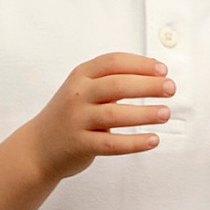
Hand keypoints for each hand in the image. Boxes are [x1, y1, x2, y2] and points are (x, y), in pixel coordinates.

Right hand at [32, 55, 172, 180]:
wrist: (38, 147)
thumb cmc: (70, 115)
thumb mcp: (84, 89)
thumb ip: (112, 80)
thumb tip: (154, 72)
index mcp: (81, 75)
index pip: (113, 62)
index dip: (141, 64)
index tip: (163, 70)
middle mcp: (77, 94)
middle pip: (117, 84)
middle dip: (148, 85)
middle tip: (171, 88)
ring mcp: (77, 119)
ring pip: (115, 114)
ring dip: (144, 113)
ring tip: (166, 113)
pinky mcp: (79, 144)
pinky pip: (112, 144)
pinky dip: (135, 142)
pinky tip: (153, 140)